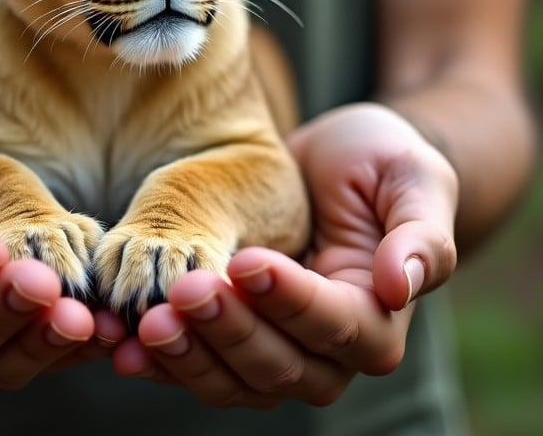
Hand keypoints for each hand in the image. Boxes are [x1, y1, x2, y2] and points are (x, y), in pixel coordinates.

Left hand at [112, 102, 457, 407]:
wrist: (334, 161)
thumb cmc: (381, 162)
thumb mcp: (414, 178)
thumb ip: (420, 233)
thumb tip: (402, 286)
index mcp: (378, 317)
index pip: (335, 326)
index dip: (290, 300)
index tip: (245, 260)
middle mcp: (329, 352)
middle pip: (280, 366)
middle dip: (229, 330)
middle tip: (185, 288)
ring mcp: (278, 352)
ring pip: (235, 381)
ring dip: (189, 356)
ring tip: (145, 321)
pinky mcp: (234, 341)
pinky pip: (199, 367)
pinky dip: (161, 362)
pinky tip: (121, 343)